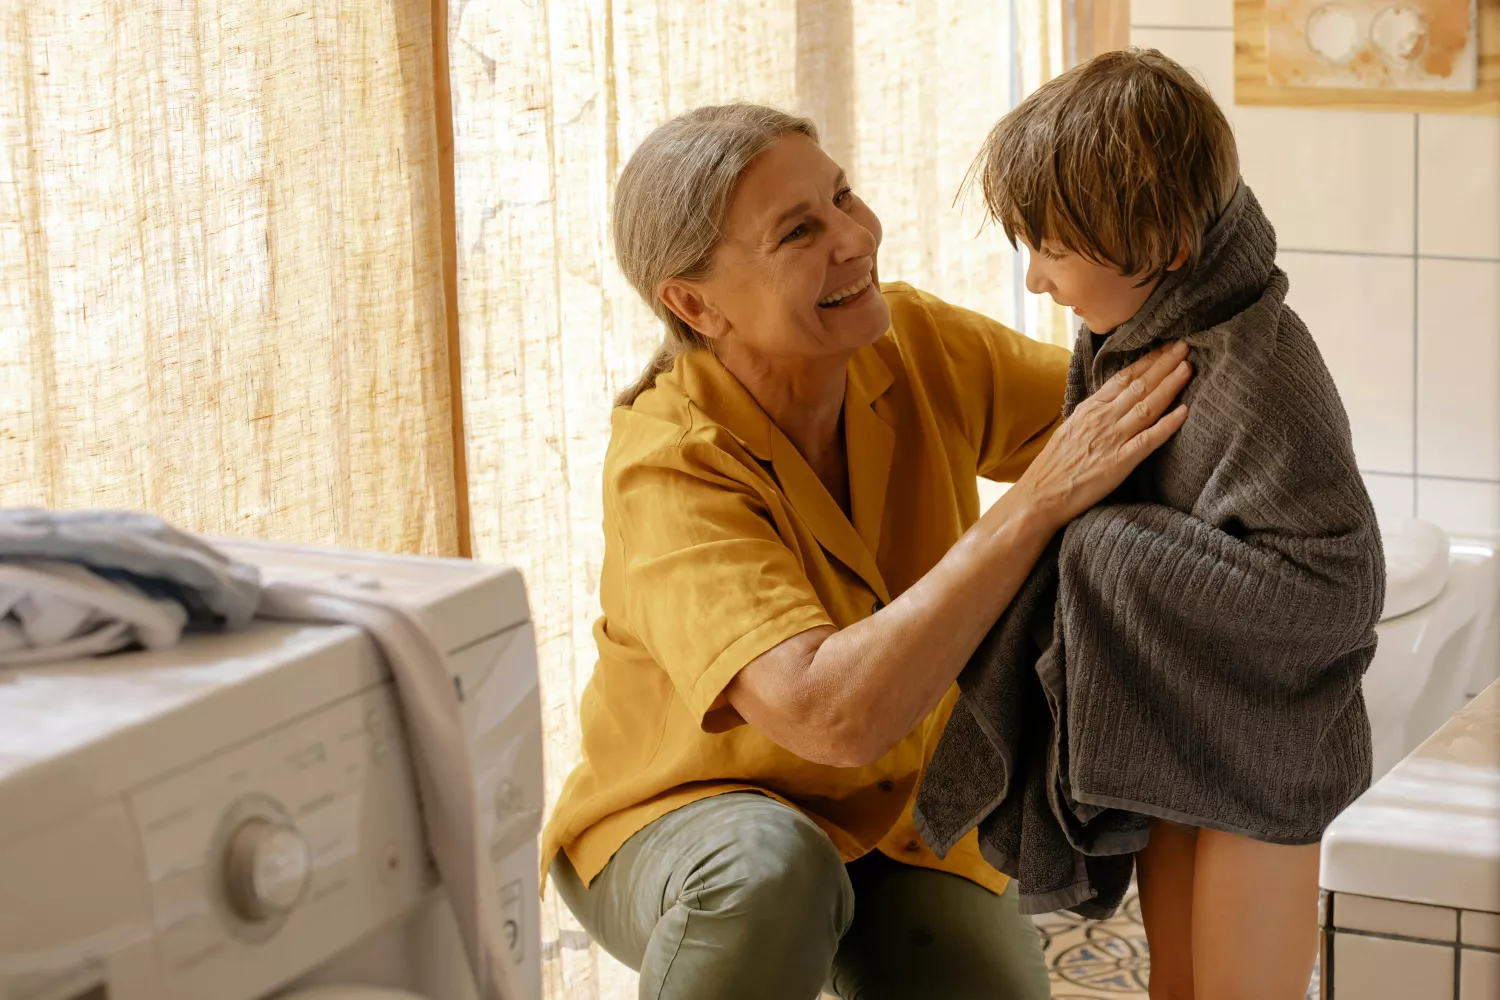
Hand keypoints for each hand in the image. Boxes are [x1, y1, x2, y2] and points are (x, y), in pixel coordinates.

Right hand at [1013, 340, 1191, 530]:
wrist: (1039, 496)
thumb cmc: (1052, 467)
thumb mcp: (1069, 430)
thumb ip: (1092, 415)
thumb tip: (1109, 403)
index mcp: (1089, 409)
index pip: (1123, 378)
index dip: (1147, 361)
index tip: (1165, 347)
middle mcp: (1102, 419)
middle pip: (1139, 385)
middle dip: (1164, 363)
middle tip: (1185, 346)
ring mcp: (1111, 439)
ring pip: (1146, 405)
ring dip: (1169, 385)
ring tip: (1188, 367)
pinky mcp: (1119, 463)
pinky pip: (1148, 440)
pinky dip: (1167, 425)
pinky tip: (1184, 412)